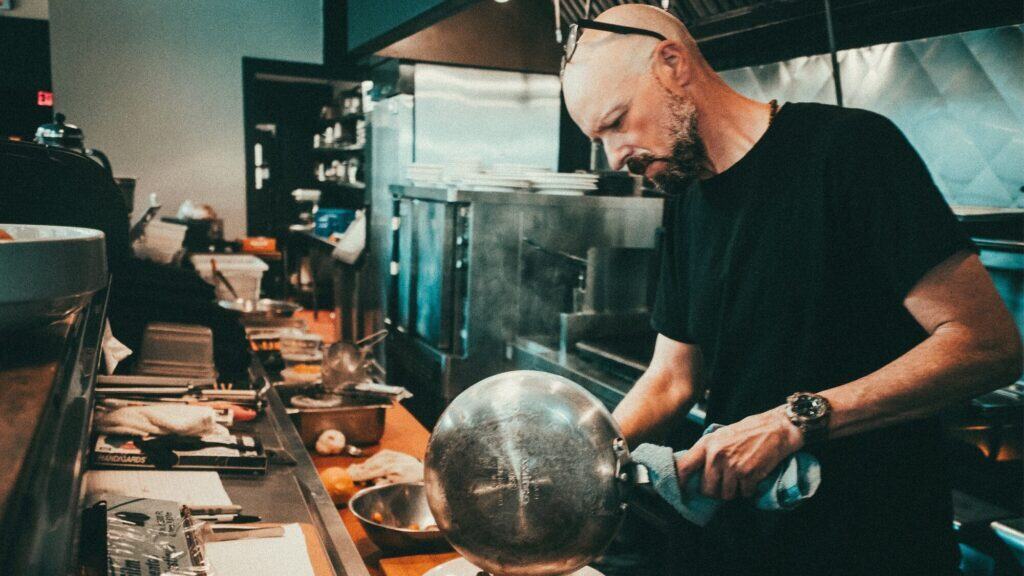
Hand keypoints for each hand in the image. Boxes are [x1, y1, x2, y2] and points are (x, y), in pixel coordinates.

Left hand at [675, 407, 804, 500]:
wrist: (776, 428)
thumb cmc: (748, 431)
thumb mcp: (720, 435)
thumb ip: (707, 452)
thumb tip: (694, 471)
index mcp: (706, 444)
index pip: (684, 467)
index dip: (680, 482)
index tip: (682, 490)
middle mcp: (716, 455)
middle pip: (706, 489)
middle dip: (715, 491)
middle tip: (724, 484)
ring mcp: (732, 466)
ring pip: (725, 495)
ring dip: (733, 491)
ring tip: (740, 479)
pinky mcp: (748, 474)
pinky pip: (744, 494)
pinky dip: (749, 490)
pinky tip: (752, 478)